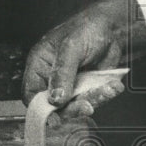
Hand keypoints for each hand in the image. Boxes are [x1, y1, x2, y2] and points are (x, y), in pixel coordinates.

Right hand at [22, 0, 145, 117]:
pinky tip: (113, 87)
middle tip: (86, 107)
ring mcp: (70, 84)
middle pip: (54, 105)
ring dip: (93, 100)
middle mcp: (52, 77)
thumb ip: (62, 73)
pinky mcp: (87, 88)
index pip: (31, 93)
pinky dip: (104, 95)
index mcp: (40, 64)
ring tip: (108, 89)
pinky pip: (92, 100)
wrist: (114, 27)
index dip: (40, 108)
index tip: (54, 118)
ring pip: (76, 105)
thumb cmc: (87, 28)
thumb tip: (55, 99)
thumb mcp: (72, 47)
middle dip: (72, 108)